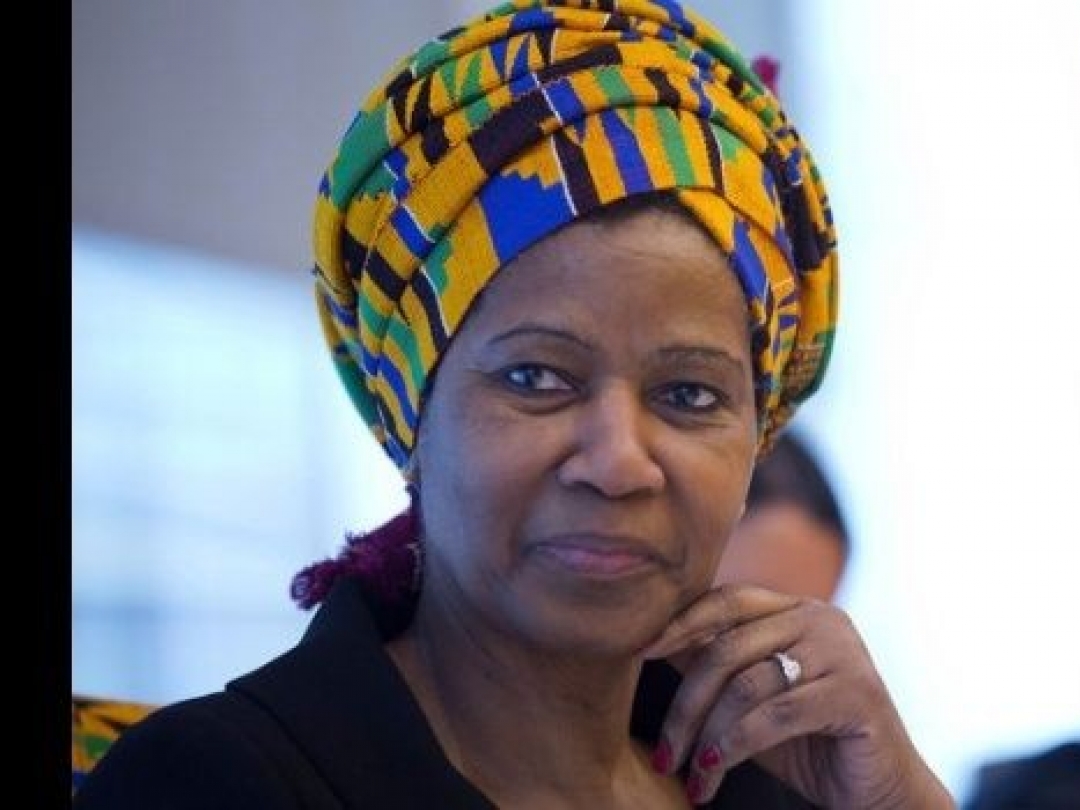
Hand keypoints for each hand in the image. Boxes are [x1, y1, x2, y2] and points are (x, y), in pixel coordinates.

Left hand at [642, 585, 954, 808]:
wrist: (879, 791)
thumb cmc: (809, 742)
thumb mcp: (752, 700)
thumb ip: (715, 666)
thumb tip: (649, 641)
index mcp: (795, 609)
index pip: (725, 600)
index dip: (679, 623)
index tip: (639, 653)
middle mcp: (821, 618)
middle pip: (726, 648)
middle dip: (686, 705)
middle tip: (664, 753)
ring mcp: (842, 652)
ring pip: (746, 685)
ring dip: (707, 737)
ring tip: (691, 774)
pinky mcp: (856, 692)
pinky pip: (775, 714)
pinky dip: (735, 745)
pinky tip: (714, 772)